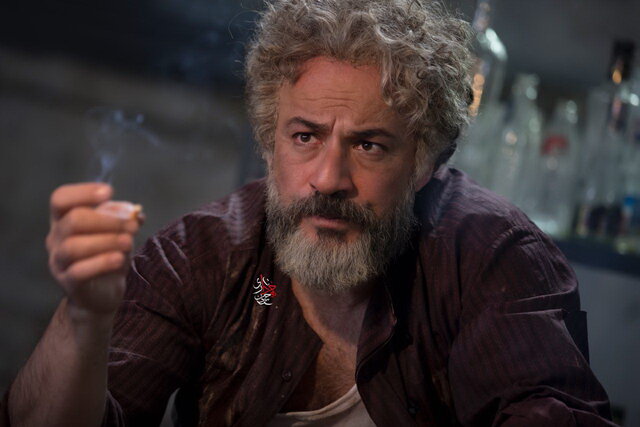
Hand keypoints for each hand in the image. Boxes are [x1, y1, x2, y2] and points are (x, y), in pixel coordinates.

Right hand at [47, 183, 142, 319]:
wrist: (103, 292)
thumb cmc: (109, 254)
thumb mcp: (119, 232)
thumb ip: (124, 218)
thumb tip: (135, 212)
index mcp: (64, 219)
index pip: (61, 198)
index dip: (82, 192)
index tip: (108, 192)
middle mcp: (56, 237)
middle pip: (73, 220)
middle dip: (107, 220)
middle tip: (133, 226)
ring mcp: (59, 261)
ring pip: (74, 246)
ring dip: (106, 241)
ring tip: (128, 242)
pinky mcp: (68, 283)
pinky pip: (79, 271)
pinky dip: (102, 262)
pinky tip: (119, 259)